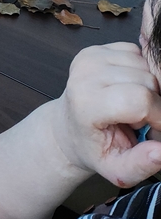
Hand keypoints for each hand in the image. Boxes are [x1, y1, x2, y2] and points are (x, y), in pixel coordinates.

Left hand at [53, 43, 160, 188]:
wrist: (68, 128)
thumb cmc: (93, 148)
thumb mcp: (116, 169)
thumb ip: (141, 165)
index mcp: (86, 103)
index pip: (140, 100)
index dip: (158, 117)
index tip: (154, 131)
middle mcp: (85, 74)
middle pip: (147, 81)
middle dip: (155, 104)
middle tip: (139, 121)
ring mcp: (89, 58)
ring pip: (146, 65)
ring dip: (149, 88)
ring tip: (132, 107)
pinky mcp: (96, 49)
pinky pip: (138, 54)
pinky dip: (141, 73)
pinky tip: (128, 89)